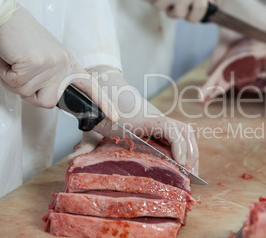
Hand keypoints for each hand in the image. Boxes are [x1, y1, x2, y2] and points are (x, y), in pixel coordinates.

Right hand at [0, 0, 117, 121]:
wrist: (8, 17)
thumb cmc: (22, 39)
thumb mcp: (47, 59)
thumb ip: (52, 78)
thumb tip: (50, 98)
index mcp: (69, 65)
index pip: (90, 87)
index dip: (103, 103)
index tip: (115, 116)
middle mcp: (64, 66)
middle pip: (48, 102)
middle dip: (30, 94)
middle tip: (22, 72)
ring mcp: (52, 65)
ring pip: (28, 95)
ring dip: (14, 82)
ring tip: (16, 62)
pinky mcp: (35, 63)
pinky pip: (15, 84)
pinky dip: (6, 75)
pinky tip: (10, 59)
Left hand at [70, 66, 199, 173]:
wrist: (107, 90)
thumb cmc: (103, 110)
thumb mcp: (94, 128)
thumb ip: (86, 144)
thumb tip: (73, 160)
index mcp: (144, 120)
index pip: (170, 128)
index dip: (179, 145)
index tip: (180, 162)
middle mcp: (157, 118)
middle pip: (185, 131)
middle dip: (191, 153)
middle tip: (190, 175)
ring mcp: (161, 119)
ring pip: (186, 131)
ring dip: (192, 150)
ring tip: (191, 171)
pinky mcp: (161, 123)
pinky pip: (181, 132)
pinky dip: (187, 146)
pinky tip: (184, 162)